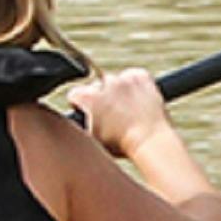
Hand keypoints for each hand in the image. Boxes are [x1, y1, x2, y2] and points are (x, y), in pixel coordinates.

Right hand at [62, 64, 180, 164]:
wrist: (151, 140)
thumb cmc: (122, 145)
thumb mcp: (91, 139)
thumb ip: (78, 126)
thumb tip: (69, 123)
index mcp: (89, 97)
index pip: (74, 94)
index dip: (79, 105)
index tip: (86, 112)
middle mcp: (104, 83)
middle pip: (96, 87)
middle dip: (100, 98)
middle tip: (110, 115)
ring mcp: (124, 78)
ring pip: (115, 81)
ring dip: (117, 91)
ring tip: (126, 110)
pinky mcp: (141, 76)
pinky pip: (133, 76)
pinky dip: (134, 85)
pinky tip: (137, 101)